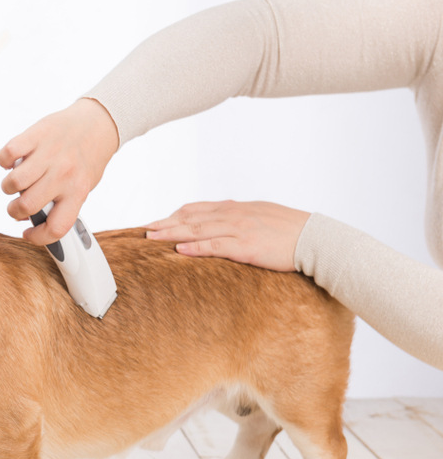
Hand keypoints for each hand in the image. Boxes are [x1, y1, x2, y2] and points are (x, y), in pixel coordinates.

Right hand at [0, 98, 118, 244]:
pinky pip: (8, 153)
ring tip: (15, 183)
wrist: (98, 123)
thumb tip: (27, 218)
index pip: (56, 227)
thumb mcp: (82, 186)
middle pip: (27, 205)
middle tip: (17, 206)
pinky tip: (12, 162)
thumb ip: (59, 204)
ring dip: (8, 187)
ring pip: (14, 182)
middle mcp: (63, 174)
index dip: (37, 237)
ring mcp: (49, 154)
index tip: (28, 234)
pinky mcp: (36, 135)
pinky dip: (4, 161)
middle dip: (14, 211)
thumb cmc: (88, 158)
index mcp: (78, 191)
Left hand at [146, 200, 310, 271]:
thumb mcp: (261, 217)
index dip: (173, 215)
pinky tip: (179, 250)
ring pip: (197, 230)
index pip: (196, 209)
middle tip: (142, 230)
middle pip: (190, 218)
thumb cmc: (291, 231)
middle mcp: (234, 215)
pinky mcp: (246, 246)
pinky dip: (195, 247)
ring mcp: (239, 229)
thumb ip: (239, 218)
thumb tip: (222, 223)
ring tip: (151, 238)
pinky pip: (215, 246)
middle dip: (164, 224)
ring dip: (172, 234)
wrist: (316, 239)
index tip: (155, 221)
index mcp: (236, 208)